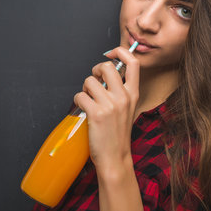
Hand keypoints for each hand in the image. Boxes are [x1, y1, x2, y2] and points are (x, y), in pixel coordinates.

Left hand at [73, 46, 139, 174]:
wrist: (115, 158)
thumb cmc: (118, 134)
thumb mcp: (128, 109)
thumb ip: (121, 91)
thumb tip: (105, 75)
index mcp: (133, 94)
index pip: (133, 63)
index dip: (119, 52)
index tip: (110, 54)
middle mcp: (123, 97)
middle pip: (107, 66)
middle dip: (95, 70)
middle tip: (93, 80)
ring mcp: (110, 105)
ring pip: (89, 81)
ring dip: (84, 89)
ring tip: (88, 101)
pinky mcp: (96, 113)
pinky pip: (80, 96)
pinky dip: (77, 101)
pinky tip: (83, 110)